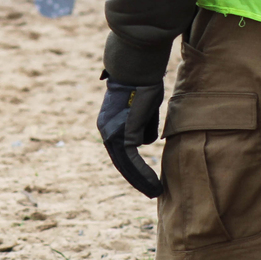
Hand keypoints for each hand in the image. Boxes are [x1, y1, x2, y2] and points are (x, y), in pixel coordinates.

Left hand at [97, 78, 165, 197]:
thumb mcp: (144, 108)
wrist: (136, 66)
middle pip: (121, 161)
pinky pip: (131, 161)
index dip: (133, 166)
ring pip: (126, 165)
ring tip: (155, 193)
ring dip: (141, 181)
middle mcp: (106, 130)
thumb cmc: (143, 81)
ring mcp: (111, 132)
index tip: (145, 179)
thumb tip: (147, 141)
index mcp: (109, 123)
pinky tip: (154, 186)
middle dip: (136, 178)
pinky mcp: (122, 134)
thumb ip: (144, 125)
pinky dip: (143, 175)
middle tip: (151, 192)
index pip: (120, 151)